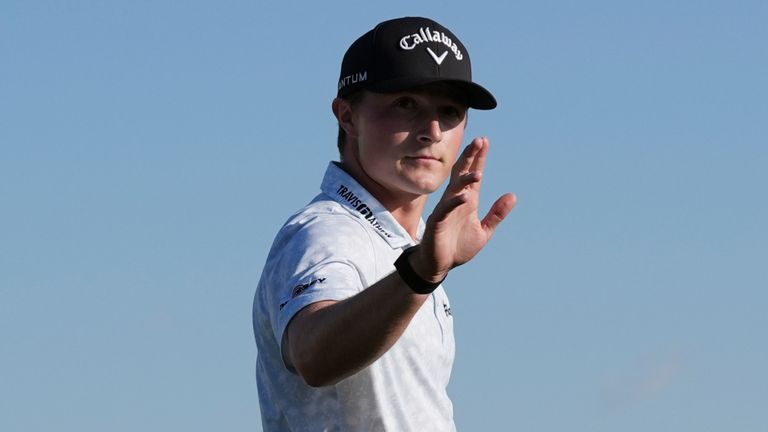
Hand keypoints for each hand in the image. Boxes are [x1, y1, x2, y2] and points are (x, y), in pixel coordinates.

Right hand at [412, 137, 515, 282]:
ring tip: (477, 172)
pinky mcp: (437, 222)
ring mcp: (446, 210)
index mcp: (467, 201)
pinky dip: (454, 202)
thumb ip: (496, 214)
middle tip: (479, 141)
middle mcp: (456, 201)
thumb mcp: (483, 231)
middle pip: (463, 174)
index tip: (485, 142)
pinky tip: (464, 195)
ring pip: (454, 189)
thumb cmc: (458, 247)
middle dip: (470, 158)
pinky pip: (446, 209)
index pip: (474, 176)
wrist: (439, 265)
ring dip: (465, 180)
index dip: (479, 159)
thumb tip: (513, 196)